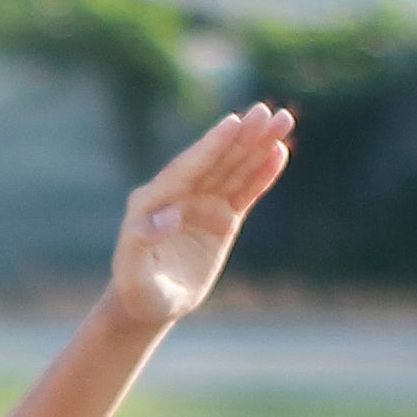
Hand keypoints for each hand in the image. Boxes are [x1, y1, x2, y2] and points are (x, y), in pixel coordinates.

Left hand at [105, 102, 297, 332]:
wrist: (149, 304)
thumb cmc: (137, 289)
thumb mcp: (133, 272)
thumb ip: (142, 240)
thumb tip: (168, 215)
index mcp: (154, 199)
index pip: (188, 168)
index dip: (211, 146)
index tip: (233, 122)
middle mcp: (179, 194)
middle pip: (216, 160)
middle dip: (243, 136)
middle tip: (268, 112)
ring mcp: (202, 203)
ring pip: (235, 170)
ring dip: (258, 146)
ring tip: (283, 120)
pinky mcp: (221, 217)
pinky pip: (246, 191)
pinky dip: (262, 174)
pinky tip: (279, 152)